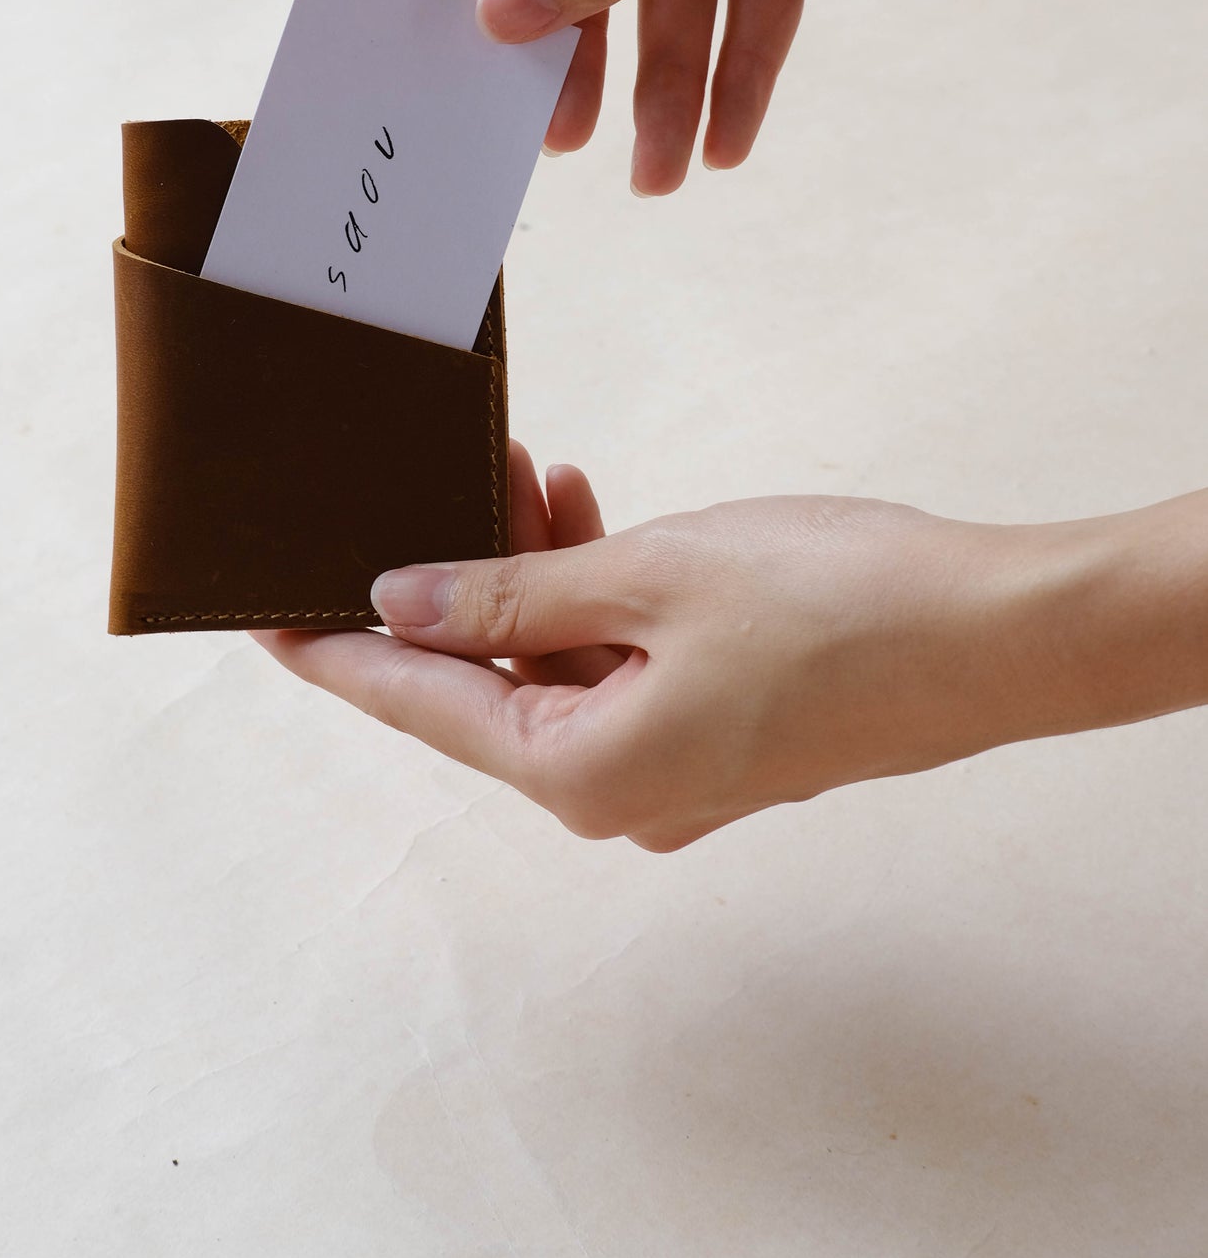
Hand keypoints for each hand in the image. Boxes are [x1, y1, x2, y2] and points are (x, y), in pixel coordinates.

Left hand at [256, 448, 1207, 851]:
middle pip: (484, 684)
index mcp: (583, 774)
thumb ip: (512, 593)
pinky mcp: (719, 731)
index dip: (335, 652)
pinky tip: (593, 509)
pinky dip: (593, 595)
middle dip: (450, 576)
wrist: (999, 634)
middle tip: (427, 472)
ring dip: (529, 572)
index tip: (259, 616)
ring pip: (553, 664)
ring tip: (530, 465)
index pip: (418, 706)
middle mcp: (617, 792)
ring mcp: (673, 768)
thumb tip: (404, 603)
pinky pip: (617, 665)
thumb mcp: (649, 576)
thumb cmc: (836, 605)